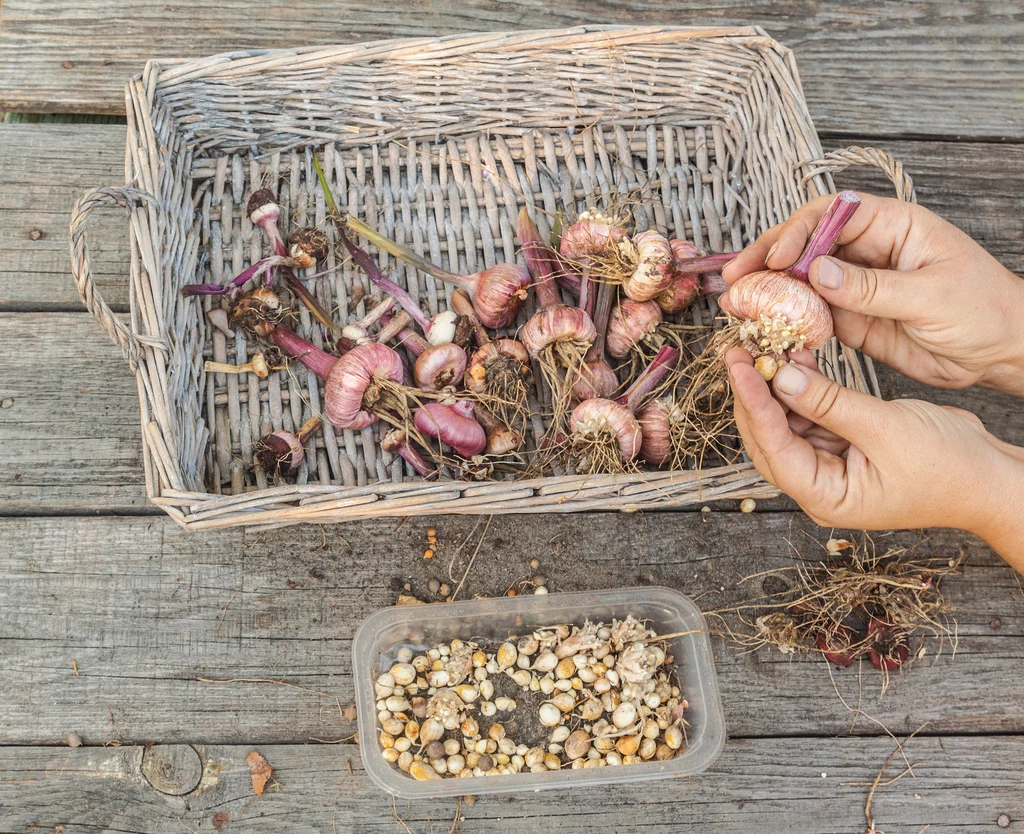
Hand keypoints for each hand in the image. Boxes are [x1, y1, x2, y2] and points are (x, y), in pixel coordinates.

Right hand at [721, 193, 1023, 396]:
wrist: (1004, 353)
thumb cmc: (986, 310)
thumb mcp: (931, 296)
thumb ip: (873, 286)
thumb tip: (818, 272)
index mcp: (894, 227)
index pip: (833, 216)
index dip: (798, 232)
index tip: (777, 258)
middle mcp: (869, 251)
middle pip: (806, 243)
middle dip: (769, 258)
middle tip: (736, 277)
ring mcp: (858, 285)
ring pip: (802, 280)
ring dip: (770, 291)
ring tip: (738, 304)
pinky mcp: (853, 318)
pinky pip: (812, 314)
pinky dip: (787, 320)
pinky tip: (766, 327)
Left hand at [727, 349, 1023, 569]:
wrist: (991, 477)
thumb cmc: (949, 467)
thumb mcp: (886, 428)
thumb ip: (829, 403)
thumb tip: (780, 377)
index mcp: (824, 497)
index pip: (773, 446)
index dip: (752, 403)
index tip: (739, 364)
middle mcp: (818, 485)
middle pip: (768, 436)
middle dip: (753, 393)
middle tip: (741, 350)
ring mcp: (829, 466)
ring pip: (785, 422)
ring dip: (775, 386)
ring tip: (767, 346)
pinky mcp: (841, 446)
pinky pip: (809, 414)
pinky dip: (801, 388)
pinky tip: (795, 358)